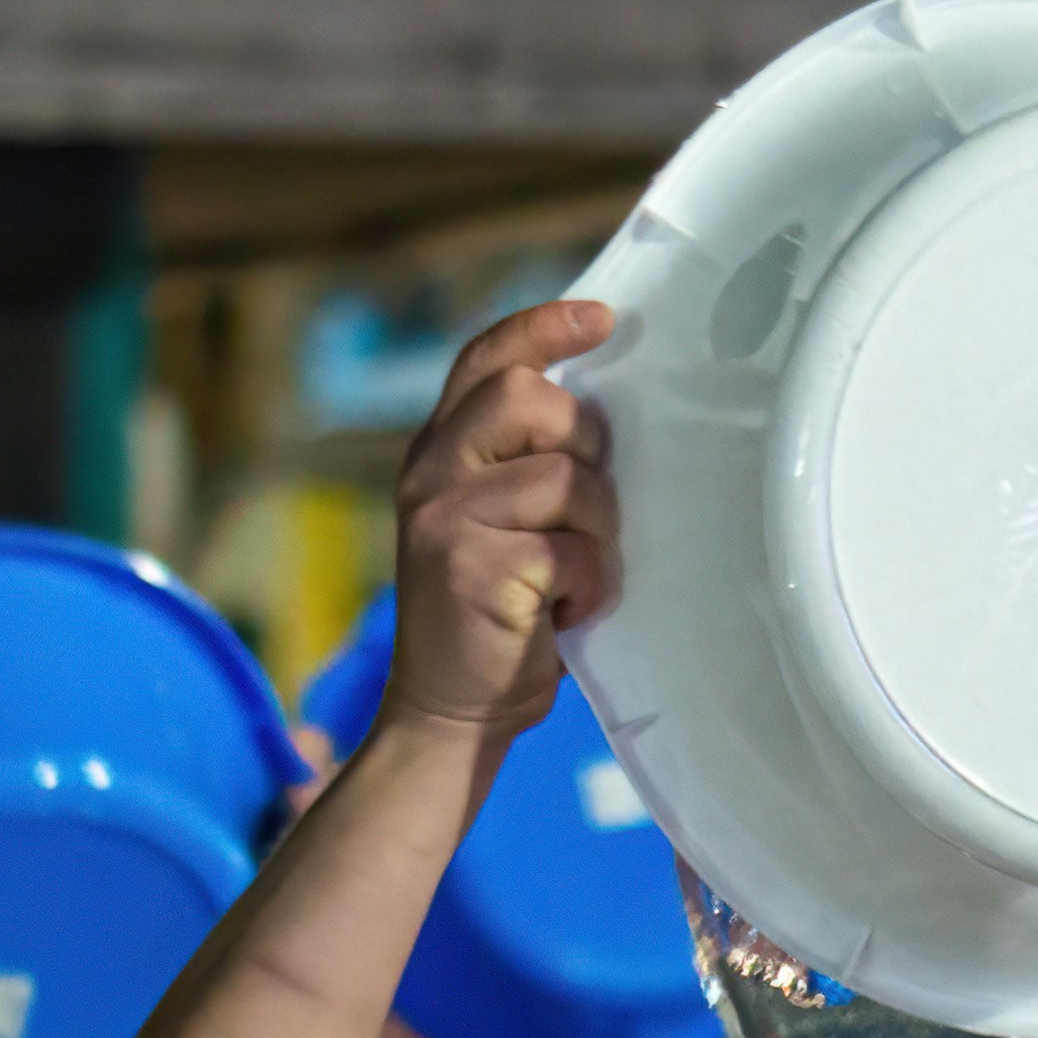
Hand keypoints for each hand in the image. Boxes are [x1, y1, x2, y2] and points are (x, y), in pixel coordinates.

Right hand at [377, 300, 619, 755]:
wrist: (446, 717)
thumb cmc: (496, 621)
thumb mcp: (496, 524)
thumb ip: (524, 465)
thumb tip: (608, 414)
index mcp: (437, 454)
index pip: (485, 360)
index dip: (543, 327)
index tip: (603, 319)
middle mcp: (429, 475)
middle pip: (529, 398)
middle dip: (582, 442)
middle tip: (585, 507)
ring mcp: (446, 520)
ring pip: (565, 478)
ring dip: (596, 532)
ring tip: (576, 579)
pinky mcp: (476, 569)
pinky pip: (572, 549)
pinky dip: (590, 586)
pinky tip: (566, 614)